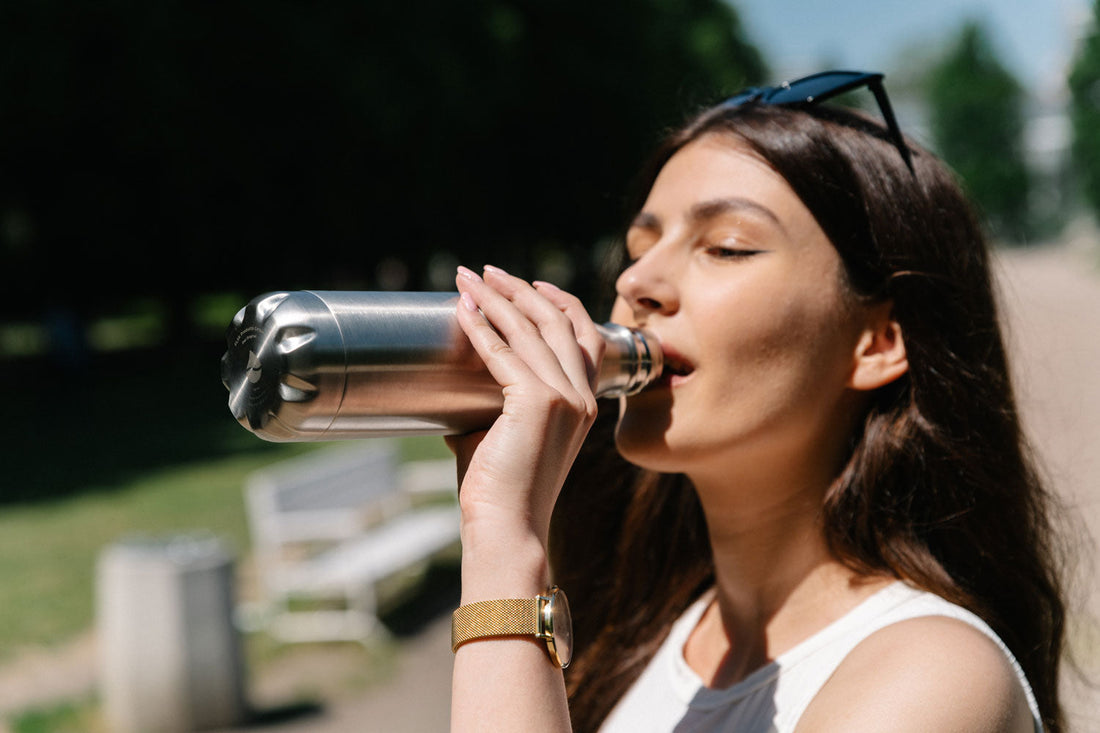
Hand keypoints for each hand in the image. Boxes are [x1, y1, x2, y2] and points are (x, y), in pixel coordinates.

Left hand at [448, 265, 603, 553]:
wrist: (507, 528)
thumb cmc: (500, 490)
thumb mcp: (506, 433)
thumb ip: (494, 402)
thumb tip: (454, 381)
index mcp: (585, 404)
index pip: (583, 336)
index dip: (559, 302)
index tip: (529, 283)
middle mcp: (583, 397)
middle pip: (558, 321)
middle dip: (520, 289)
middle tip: (486, 272)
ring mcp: (565, 398)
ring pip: (531, 329)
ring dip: (496, 298)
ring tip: (468, 279)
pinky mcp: (538, 402)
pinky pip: (503, 352)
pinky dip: (480, 327)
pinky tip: (462, 311)